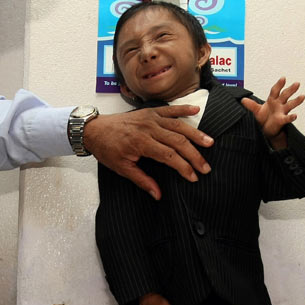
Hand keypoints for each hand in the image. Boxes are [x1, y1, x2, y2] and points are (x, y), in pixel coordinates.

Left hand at [83, 104, 212, 199]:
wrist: (94, 129)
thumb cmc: (107, 149)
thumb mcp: (122, 168)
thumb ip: (142, 180)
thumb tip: (158, 195)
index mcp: (141, 143)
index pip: (169, 156)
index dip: (184, 168)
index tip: (193, 177)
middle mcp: (149, 128)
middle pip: (178, 141)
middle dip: (194, 156)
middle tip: (206, 167)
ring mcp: (151, 118)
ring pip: (178, 125)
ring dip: (196, 134)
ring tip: (210, 143)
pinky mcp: (151, 111)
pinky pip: (170, 110)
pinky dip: (184, 109)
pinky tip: (196, 112)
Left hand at [242, 77, 304, 146]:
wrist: (266, 129)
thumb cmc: (264, 118)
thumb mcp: (256, 111)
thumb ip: (251, 105)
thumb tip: (242, 100)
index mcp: (272, 100)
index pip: (276, 91)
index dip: (279, 84)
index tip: (283, 78)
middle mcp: (279, 104)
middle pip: (285, 95)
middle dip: (291, 89)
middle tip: (297, 83)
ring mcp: (282, 112)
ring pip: (290, 105)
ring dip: (297, 101)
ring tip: (303, 96)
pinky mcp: (282, 120)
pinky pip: (288, 118)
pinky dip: (291, 117)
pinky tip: (295, 115)